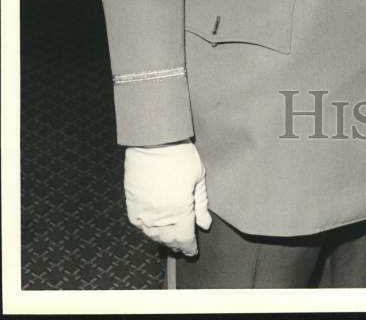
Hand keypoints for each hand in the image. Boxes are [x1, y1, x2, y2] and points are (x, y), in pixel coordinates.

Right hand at [124, 141, 212, 255]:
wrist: (153, 141)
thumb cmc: (180, 156)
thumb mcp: (198, 178)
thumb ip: (201, 204)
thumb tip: (204, 224)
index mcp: (179, 211)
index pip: (184, 238)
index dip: (188, 247)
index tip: (192, 251)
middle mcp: (160, 216)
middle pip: (168, 239)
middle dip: (176, 244)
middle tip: (182, 247)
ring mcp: (143, 211)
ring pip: (152, 234)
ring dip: (162, 239)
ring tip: (169, 240)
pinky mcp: (131, 203)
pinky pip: (139, 224)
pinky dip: (147, 230)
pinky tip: (152, 229)